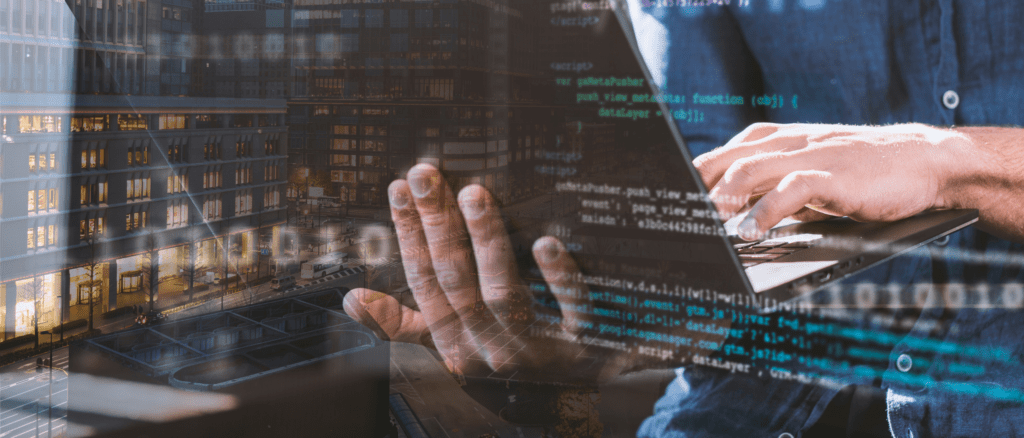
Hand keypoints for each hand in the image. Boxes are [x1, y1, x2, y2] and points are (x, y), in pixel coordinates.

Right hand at [343, 164, 629, 382]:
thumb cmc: (505, 362)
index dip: (408, 236)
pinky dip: (558, 279)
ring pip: (503, 294)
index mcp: (456, 342)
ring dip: (487, 242)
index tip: (399, 190)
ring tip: (475, 194)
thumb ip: (402, 324)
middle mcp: (491, 346)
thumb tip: (353, 299)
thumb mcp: (449, 347)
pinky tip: (546, 245)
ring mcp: (536, 346)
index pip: (424, 283)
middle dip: (438, 225)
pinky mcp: (584, 341)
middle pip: (457, 281)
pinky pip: (570, 310)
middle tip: (426, 174)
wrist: (575, 397)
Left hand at [695, 123, 974, 239]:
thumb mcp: (804, 178)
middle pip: (723, 162)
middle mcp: (784, 143)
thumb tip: (727, 218)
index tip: (665, 208)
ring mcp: (808, 156)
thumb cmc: (859, 174)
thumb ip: (768, 189)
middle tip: (673, 222)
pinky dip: (766, 211)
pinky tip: (752, 232)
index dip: (688, 182)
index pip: (717, 157)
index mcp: (772, 141)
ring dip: (721, 201)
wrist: (924, 161)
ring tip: (704, 226)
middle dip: (694, 192)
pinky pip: (790, 189)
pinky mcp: (833, 175)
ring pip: (749, 171)